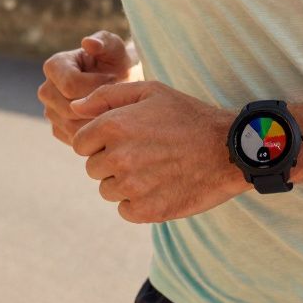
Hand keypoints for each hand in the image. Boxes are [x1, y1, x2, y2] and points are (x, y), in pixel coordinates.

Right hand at [38, 30, 135, 144]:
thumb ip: (104, 42)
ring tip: (114, 108)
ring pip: (70, 127)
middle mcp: (47, 90)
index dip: (96, 86)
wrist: (120, 84)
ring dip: (96, 121)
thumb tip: (87, 42)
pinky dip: (92, 134)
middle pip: (67, 109)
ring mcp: (50, 111)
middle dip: (96, 106)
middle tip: (117, 98)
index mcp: (54, 66)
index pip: (70, 85)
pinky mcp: (58, 129)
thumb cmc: (117, 62)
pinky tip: (107, 121)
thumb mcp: (115, 48)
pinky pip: (73, 138)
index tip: (115, 79)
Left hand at [71, 81, 246, 223]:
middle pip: (93, 169)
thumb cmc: (189, 116)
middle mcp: (117, 157)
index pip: (80, 144)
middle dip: (111, 163)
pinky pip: (125, 211)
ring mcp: (132, 187)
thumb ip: (106, 96)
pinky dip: (139, 204)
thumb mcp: (150, 91)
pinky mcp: (147, 211)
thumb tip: (73, 108)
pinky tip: (160, 187)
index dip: (100, 142)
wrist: (229, 150)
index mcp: (112, 126)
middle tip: (144, 155)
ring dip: (124, 184)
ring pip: (108, 191)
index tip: (124, 140)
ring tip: (154, 170)